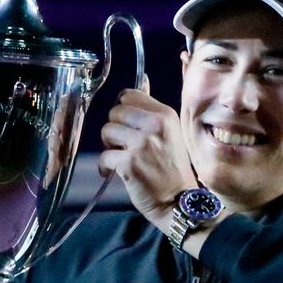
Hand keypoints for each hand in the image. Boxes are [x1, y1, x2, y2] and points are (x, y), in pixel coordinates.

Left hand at [99, 75, 196, 229]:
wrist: (179, 201)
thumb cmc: (172, 167)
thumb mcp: (169, 132)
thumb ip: (152, 109)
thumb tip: (142, 80)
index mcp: (165, 115)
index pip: (129, 95)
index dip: (123, 110)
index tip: (127, 125)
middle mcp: (155, 125)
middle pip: (115, 111)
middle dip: (115, 128)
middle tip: (123, 144)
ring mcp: (141, 144)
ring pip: (107, 131)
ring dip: (109, 146)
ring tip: (121, 158)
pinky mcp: (129, 163)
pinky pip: (104, 156)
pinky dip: (105, 167)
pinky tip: (114, 173)